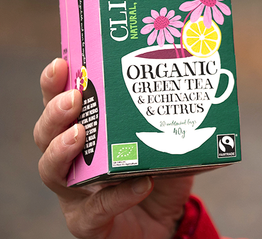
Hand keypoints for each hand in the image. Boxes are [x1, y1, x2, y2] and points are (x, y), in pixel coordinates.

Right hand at [34, 58, 193, 238]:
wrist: (166, 221)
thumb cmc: (160, 170)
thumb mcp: (166, 137)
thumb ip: (169, 116)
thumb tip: (192, 76)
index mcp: (86, 131)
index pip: (61, 103)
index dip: (55, 84)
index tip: (62, 62)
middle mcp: (71, 160)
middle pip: (45, 134)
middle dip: (55, 114)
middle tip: (74, 98)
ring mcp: (75, 194)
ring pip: (52, 172)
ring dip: (63, 150)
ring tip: (80, 134)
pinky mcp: (88, 224)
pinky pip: (95, 211)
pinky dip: (118, 196)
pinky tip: (140, 183)